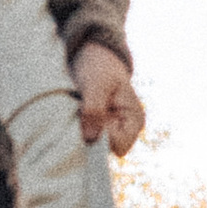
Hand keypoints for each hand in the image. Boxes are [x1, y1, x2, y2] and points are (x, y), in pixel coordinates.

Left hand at [72, 41, 144, 156]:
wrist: (93, 58)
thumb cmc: (100, 67)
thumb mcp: (96, 85)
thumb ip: (94, 110)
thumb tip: (90, 139)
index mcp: (134, 120)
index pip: (120, 146)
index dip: (102, 139)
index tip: (86, 120)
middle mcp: (124, 129)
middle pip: (104, 150)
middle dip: (88, 135)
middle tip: (78, 111)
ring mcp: (110, 130)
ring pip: (91, 145)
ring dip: (79, 131)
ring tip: (75, 109)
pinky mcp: (96, 128)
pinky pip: (83, 137)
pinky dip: (74, 128)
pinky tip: (72, 113)